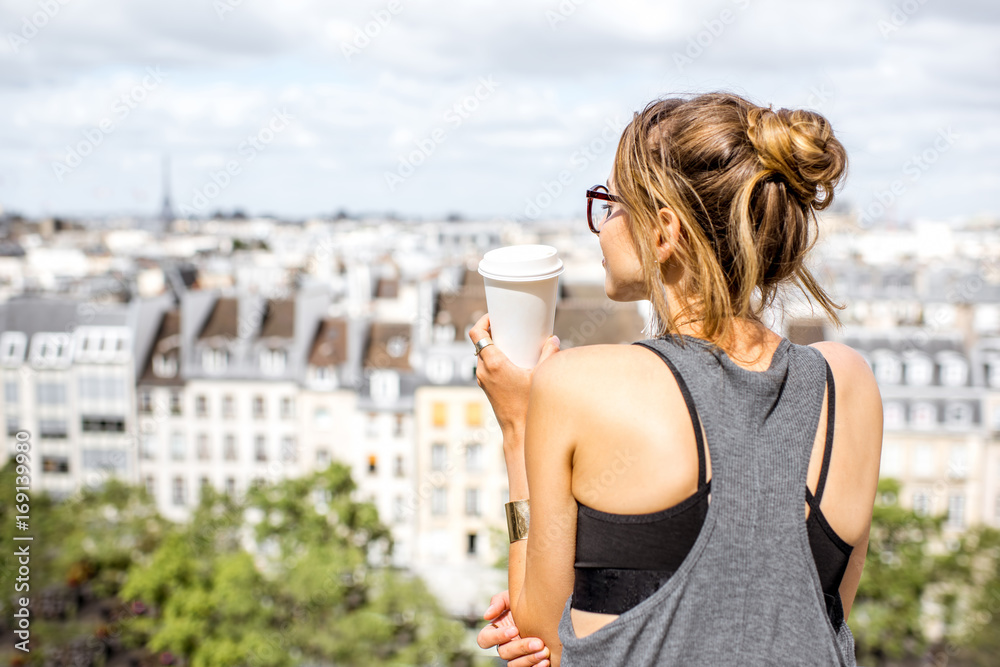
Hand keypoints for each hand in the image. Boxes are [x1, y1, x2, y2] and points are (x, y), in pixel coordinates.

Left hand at [469, 313, 559, 440]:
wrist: (519, 432)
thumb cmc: (529, 406)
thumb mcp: (541, 376)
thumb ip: (548, 355)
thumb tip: (553, 339)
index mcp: (493, 363)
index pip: (476, 334)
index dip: (482, 320)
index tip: (495, 316)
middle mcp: (483, 370)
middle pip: (479, 342)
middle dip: (492, 332)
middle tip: (508, 327)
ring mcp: (482, 380)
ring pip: (481, 355)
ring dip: (493, 346)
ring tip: (511, 342)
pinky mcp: (486, 387)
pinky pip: (485, 366)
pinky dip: (494, 359)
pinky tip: (511, 360)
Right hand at [477, 590, 550, 666]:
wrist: (546, 610)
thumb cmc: (525, 602)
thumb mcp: (511, 597)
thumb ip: (498, 602)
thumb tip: (486, 616)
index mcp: (495, 631)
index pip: (484, 639)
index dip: (497, 637)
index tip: (515, 630)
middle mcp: (504, 645)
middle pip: (504, 653)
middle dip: (521, 648)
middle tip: (538, 642)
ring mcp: (516, 656)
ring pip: (514, 665)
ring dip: (530, 659)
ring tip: (544, 651)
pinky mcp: (528, 663)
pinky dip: (536, 666)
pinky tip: (546, 660)